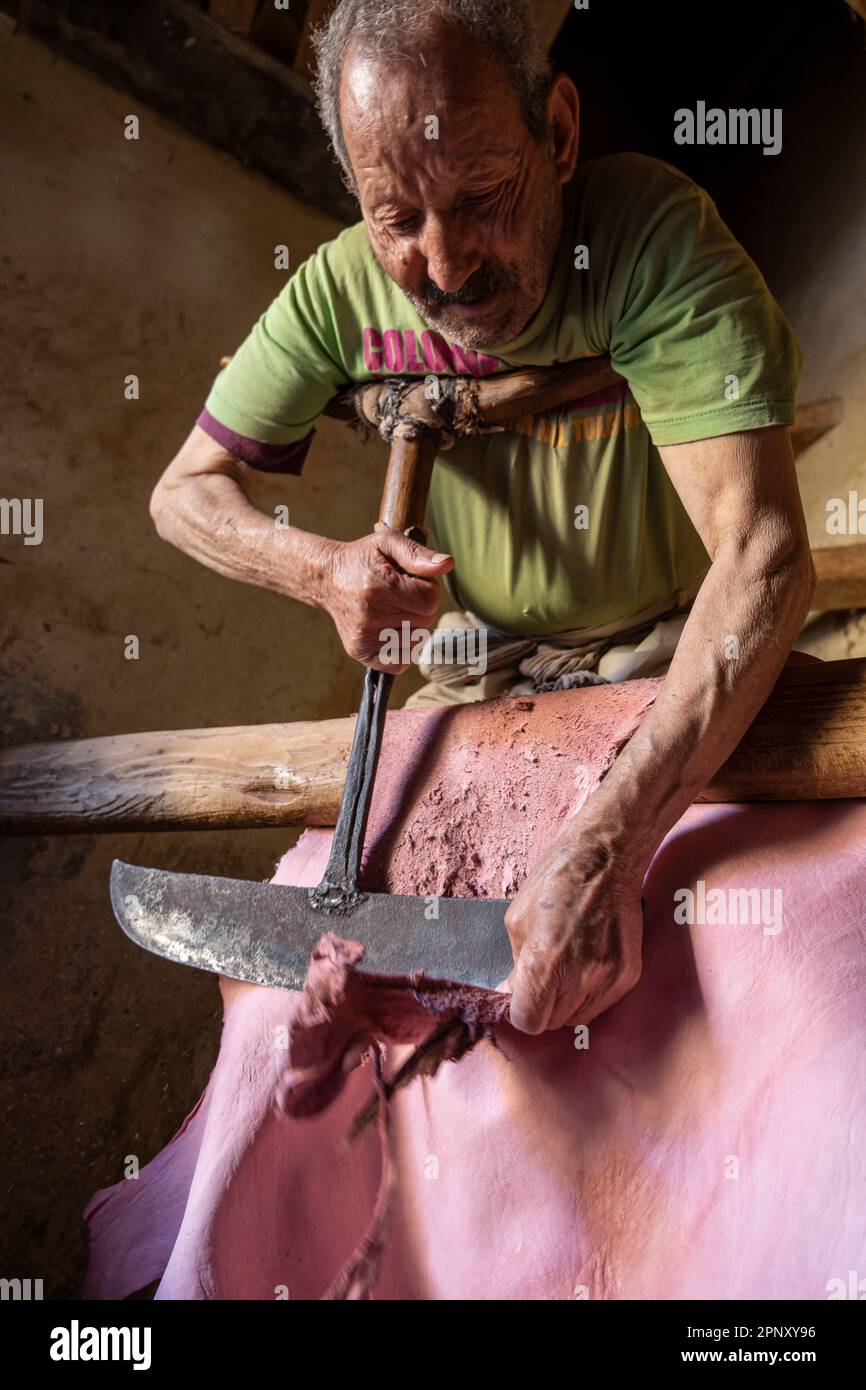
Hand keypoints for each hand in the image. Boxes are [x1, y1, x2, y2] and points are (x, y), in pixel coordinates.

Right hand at [322, 532, 453, 671]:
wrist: (327, 578)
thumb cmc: (362, 559)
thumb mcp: (387, 543)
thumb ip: (418, 554)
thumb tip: (447, 564)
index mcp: (379, 587)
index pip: (430, 601)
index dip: (428, 589)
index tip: (412, 581)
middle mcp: (370, 615)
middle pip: (425, 620)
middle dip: (419, 606)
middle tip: (398, 593)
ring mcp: (365, 637)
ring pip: (415, 640)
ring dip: (411, 625)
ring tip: (391, 608)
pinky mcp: (361, 651)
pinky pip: (400, 661)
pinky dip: (402, 647)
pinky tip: (389, 628)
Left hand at [503, 830, 643, 1033]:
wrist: (606, 859)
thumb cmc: (555, 882)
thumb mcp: (517, 920)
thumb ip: (516, 965)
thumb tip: (513, 992)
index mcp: (544, 964)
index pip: (528, 1022)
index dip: (522, 1010)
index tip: (523, 996)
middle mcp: (578, 978)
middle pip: (553, 1023)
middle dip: (543, 1005)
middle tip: (544, 976)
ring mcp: (608, 979)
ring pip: (578, 1018)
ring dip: (567, 1002)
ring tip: (566, 967)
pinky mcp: (628, 975)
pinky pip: (602, 1004)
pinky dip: (590, 993)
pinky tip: (586, 963)